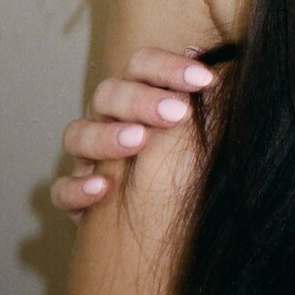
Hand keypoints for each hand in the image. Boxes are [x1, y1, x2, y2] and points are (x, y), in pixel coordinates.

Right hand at [50, 48, 215, 218]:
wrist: (164, 228)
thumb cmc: (190, 168)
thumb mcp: (203, 132)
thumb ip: (210, 102)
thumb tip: (232, 69)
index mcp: (140, 97)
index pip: (143, 66)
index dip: (170, 68)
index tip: (204, 79)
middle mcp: (109, 120)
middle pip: (109, 94)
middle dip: (142, 100)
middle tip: (176, 113)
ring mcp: (88, 158)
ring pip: (78, 134)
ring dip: (107, 136)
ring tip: (138, 141)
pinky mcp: (75, 197)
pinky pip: (62, 189)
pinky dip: (78, 187)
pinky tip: (103, 188)